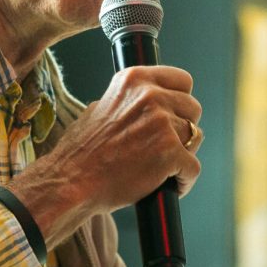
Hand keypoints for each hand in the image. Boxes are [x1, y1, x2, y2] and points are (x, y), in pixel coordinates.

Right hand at [9, 65, 202, 249]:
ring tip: (164, 168)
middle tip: (166, 145)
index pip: (181, 80)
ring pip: (195, 137)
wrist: (71, 182)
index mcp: (134, 80)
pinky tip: (171, 186)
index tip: (176, 114)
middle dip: (183, 127)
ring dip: (183, 154)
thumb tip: (141, 105)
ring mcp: (162, 124)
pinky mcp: (170, 153)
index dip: (181, 100)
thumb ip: (126, 102)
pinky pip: (193, 168)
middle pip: (193, 108)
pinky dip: (183, 181)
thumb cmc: (81, 152)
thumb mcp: (99, 109)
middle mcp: (150, 96)